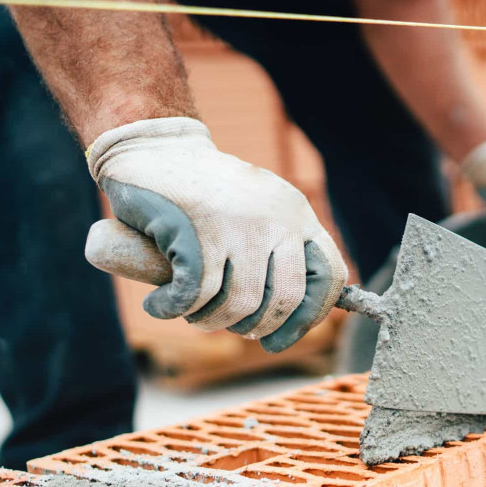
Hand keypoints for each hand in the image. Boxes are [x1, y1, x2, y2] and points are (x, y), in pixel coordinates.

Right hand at [86, 117, 346, 351]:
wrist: (154, 148)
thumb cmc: (205, 194)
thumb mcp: (258, 213)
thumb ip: (279, 252)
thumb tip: (292, 321)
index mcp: (298, 215)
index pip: (330, 276)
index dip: (310, 317)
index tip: (280, 339)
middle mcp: (277, 218)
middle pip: (286, 299)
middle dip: (256, 328)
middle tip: (229, 326)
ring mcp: (239, 224)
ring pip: (239, 304)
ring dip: (210, 321)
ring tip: (192, 314)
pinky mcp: (198, 230)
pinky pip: (196, 295)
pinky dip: (173, 308)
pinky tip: (160, 305)